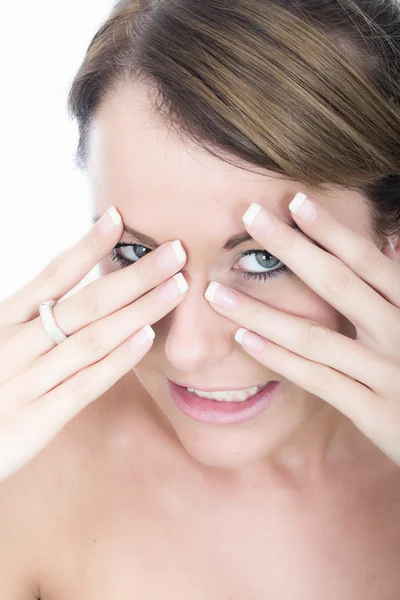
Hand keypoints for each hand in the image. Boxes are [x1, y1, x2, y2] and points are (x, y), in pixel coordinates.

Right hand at [0, 206, 187, 482]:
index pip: (52, 274)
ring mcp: (28, 380)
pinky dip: (119, 359)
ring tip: (177, 288)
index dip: (87, 246)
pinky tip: (148, 338)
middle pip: (86, 302)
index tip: (119, 218)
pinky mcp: (39, 417)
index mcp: (4, 320)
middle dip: (135, 275)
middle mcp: (16, 343)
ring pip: (93, 338)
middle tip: (176, 252)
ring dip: (139, 310)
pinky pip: (86, 383)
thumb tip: (68, 293)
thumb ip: (27, 320)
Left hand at [205, 194, 399, 465]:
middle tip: (250, 215)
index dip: (331, 230)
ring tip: (216, 292)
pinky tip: (243, 340)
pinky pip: (318, 380)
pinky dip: (279, 359)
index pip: (367, 261)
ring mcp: (388, 374)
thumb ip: (396, 291)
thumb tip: (387, 246)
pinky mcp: (374, 411)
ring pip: (314, 336)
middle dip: (291, 247)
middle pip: (337, 284)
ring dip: (261, 312)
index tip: (294, 201)